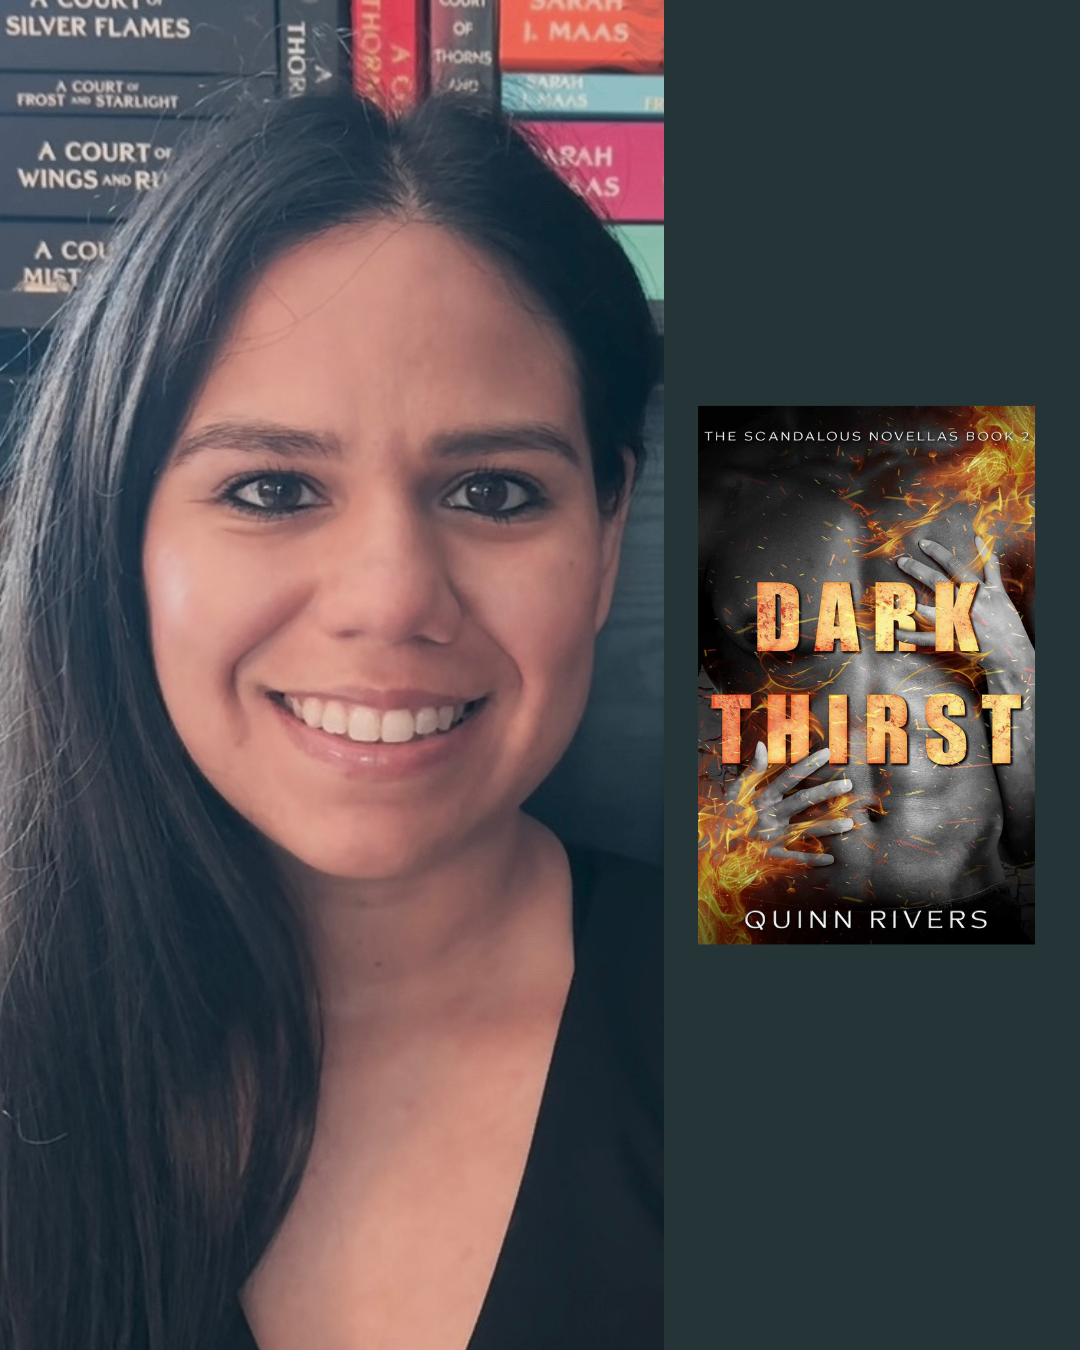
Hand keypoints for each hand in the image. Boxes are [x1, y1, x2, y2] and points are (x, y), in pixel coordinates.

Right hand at [711, 743, 853, 865]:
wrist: (711, 845)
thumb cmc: (726, 815)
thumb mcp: (735, 790)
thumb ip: (752, 769)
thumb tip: (763, 745)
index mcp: (763, 797)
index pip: (789, 777)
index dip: (808, 764)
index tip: (827, 753)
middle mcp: (770, 815)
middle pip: (802, 800)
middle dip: (827, 791)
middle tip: (848, 785)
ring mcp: (772, 836)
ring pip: (805, 829)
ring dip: (828, 827)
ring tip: (850, 823)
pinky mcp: (770, 854)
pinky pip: (794, 858)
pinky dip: (811, 859)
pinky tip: (831, 859)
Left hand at [895, 536, 1031, 660]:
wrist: (1011, 650)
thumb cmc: (1005, 618)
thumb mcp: (1000, 589)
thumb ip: (990, 565)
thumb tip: (981, 539)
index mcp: (977, 590)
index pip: (955, 565)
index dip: (937, 552)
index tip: (922, 543)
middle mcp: (966, 604)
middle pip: (937, 582)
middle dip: (917, 569)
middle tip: (901, 560)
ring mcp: (958, 623)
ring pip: (930, 610)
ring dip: (911, 603)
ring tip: (893, 595)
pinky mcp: (952, 640)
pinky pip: (928, 639)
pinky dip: (911, 636)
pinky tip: (895, 631)